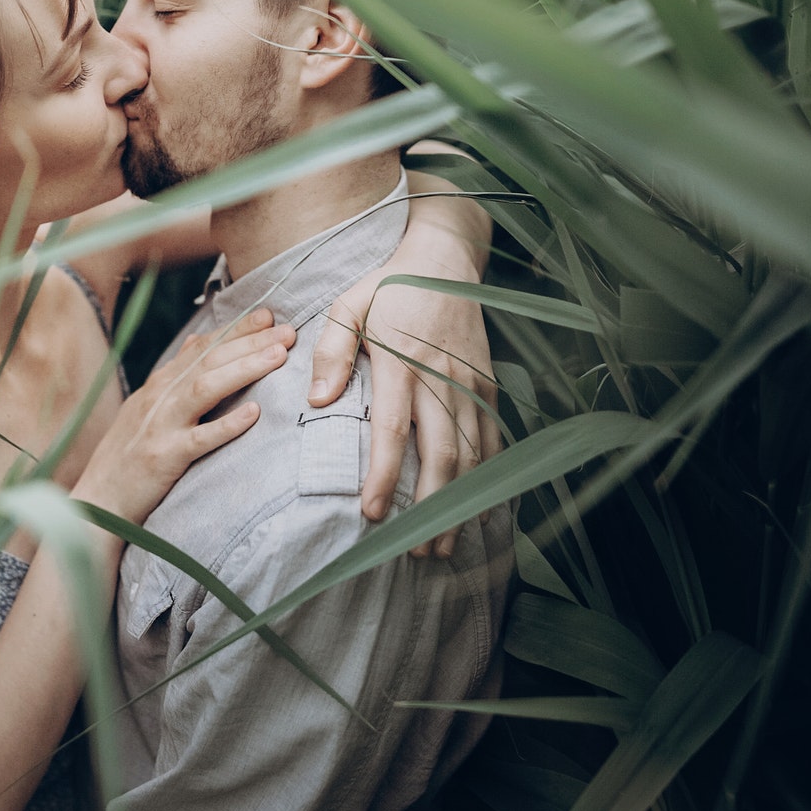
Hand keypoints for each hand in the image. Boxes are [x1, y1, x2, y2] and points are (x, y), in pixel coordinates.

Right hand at [77, 307, 294, 524]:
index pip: (202, 347)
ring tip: (278, 357)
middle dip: (250, 342)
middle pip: (209, 360)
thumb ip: (173, 377)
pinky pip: (201, 439)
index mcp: (159, 384)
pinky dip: (228, 424)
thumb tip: (195, 343)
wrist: (98, 498)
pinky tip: (255, 414)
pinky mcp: (165, 457)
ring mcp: (161, 425)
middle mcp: (159, 397)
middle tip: (288, 331)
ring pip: (205, 388)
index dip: (236, 330)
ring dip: (244, 369)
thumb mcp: (145, 407)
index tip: (270, 316)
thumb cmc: (127, 454)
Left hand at [311, 238, 498, 557]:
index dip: (386, 476)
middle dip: (431, 508)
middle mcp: (440, 378)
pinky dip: (489, 474)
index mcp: (401, 362)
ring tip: (446, 543)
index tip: (374, 513)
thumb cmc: (386, 287)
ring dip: (462, 502)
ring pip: (473, 453)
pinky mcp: (488, 383)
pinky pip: (493, 436)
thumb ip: (331, 351)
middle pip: (442, 453)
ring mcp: (470, 383)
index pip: (394, 431)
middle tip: (417, 551)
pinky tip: (480, 506)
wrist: (444, 259)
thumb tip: (317, 400)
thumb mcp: (346, 306)